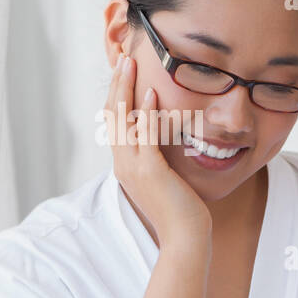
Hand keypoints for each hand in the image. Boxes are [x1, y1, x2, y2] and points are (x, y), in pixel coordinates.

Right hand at [104, 51, 210, 249]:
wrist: (185, 238)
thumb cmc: (181, 211)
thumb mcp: (164, 180)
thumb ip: (157, 160)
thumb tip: (162, 141)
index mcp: (125, 165)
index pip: (115, 123)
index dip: (117, 96)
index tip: (124, 73)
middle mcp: (123, 164)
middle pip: (112, 115)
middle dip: (117, 85)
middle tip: (123, 59)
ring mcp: (133, 167)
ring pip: (123, 119)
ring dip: (126, 89)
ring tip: (129, 64)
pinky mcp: (150, 171)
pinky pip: (144, 135)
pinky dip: (146, 112)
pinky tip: (152, 92)